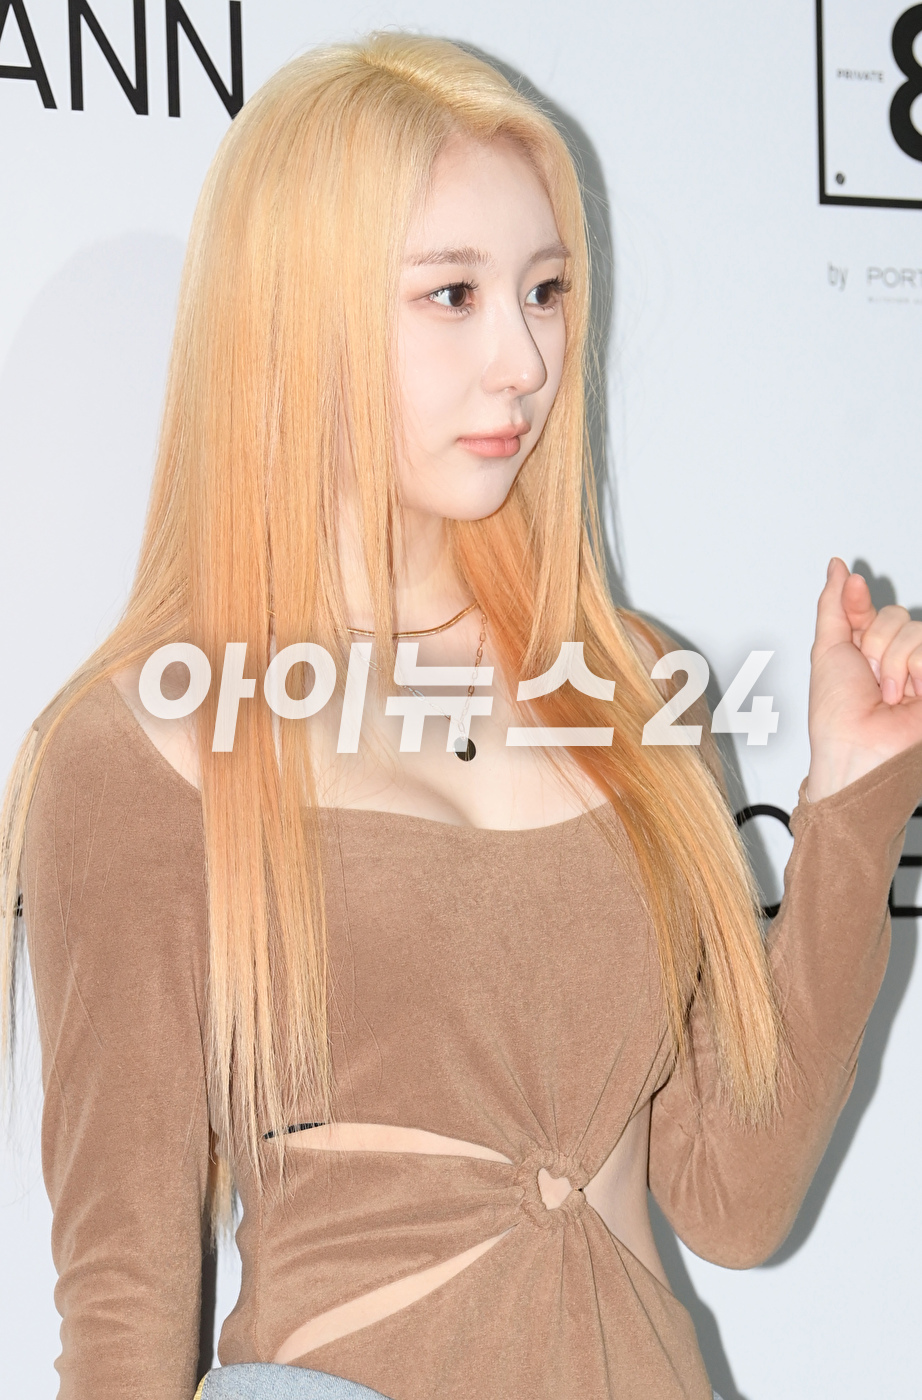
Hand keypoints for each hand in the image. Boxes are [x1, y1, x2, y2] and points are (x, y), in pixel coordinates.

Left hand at [806, 558, 921, 800]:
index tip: (851, 586)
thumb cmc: (835, 714)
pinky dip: (916, 671)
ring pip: (914, 630)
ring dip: (893, 664)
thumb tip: (837, 567)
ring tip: (887, 694)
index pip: (870, 608)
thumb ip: (833, 605)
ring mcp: (918, 669)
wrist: (857, 749)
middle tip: (868, 677)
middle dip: (873, 646)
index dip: (858, 599)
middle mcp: (893, 657)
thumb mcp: (826, 649)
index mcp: (863, 648)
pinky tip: (909, 696)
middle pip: (893, 615)